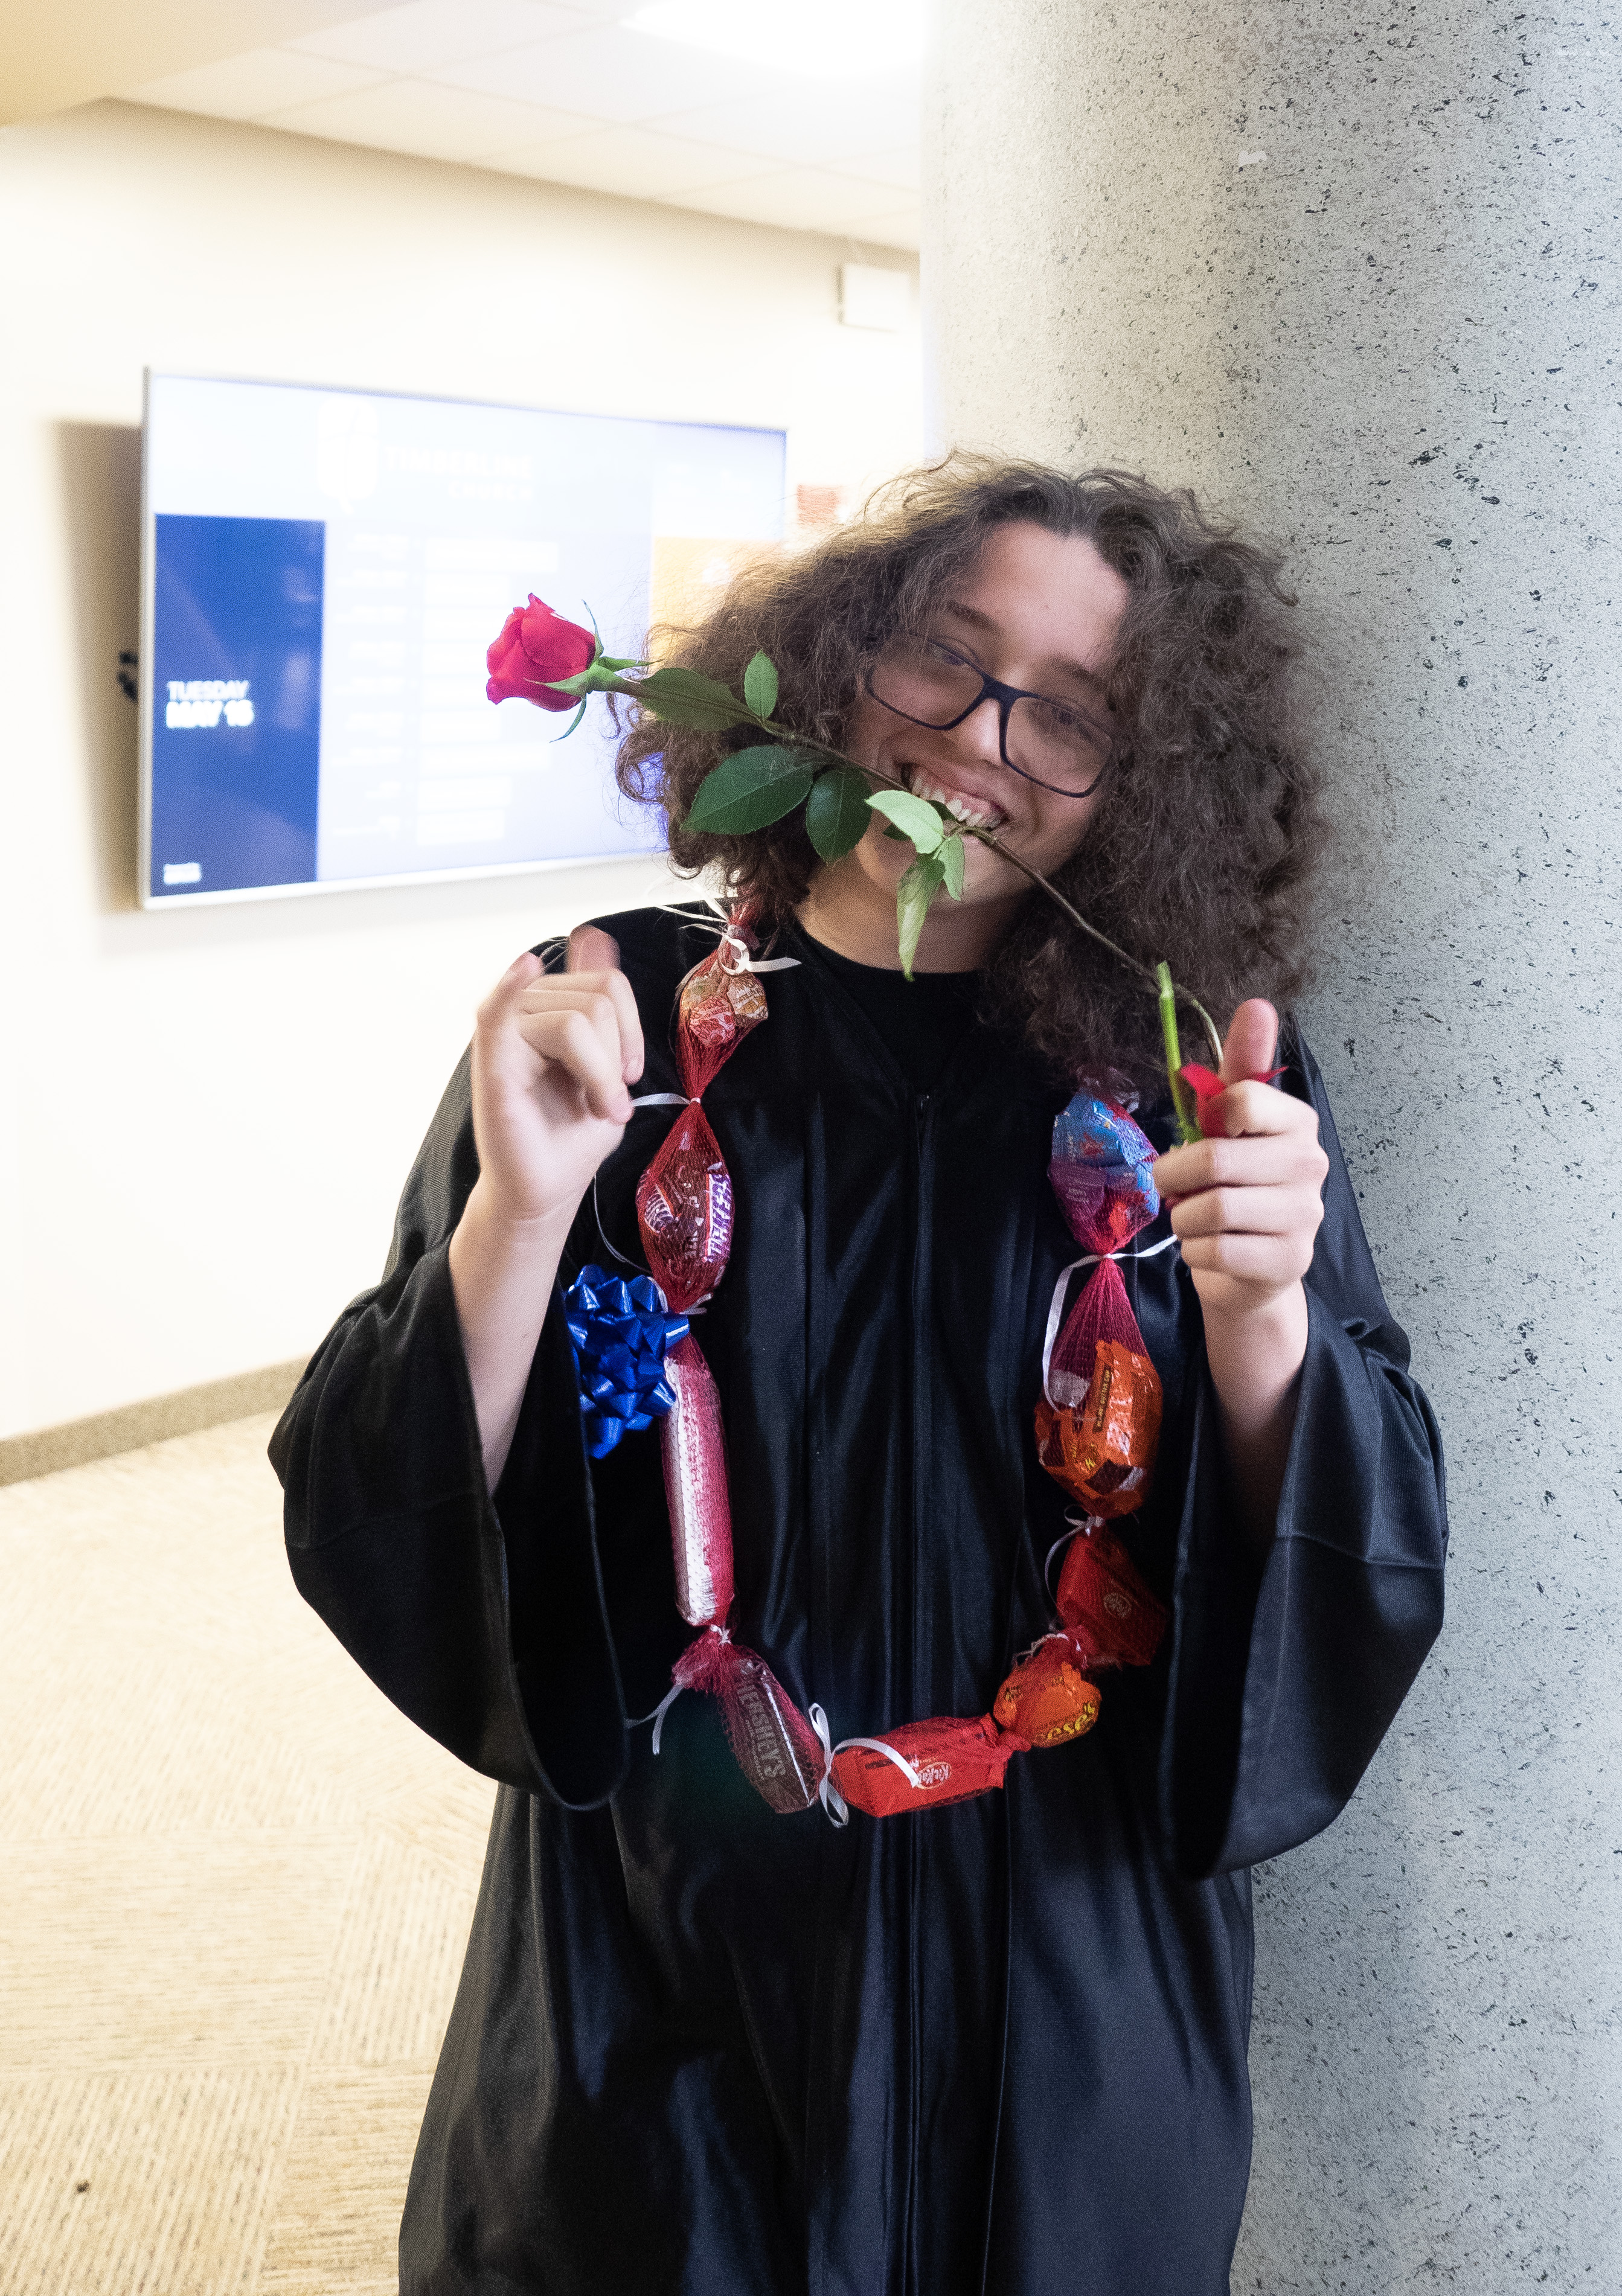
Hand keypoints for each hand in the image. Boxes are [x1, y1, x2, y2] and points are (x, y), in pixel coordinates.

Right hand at [466, 924, 644, 1234]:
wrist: (546, 1189)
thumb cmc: (571, 1135)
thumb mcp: (604, 1066)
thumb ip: (600, 1005)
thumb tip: (593, 935)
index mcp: (550, 1006)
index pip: (606, 982)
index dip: (630, 1028)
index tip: (629, 1073)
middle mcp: (525, 1009)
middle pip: (596, 1000)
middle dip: (614, 1057)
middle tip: (605, 1102)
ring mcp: (506, 1032)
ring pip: (576, 1019)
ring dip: (599, 1073)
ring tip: (594, 1108)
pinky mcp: (492, 1060)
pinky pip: (502, 1011)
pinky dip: (510, 986)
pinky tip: (524, 968)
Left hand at [1151, 1000, 1327, 1321]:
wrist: (1252, 1270)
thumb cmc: (1234, 1186)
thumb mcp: (1229, 1123)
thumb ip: (1239, 1067)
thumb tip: (1258, 1004)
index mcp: (1296, 1122)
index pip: (1242, 1099)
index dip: (1206, 1122)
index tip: (1209, 1136)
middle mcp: (1310, 1164)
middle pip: (1214, 1160)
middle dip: (1175, 1177)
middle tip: (1177, 1187)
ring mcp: (1305, 1217)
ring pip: (1210, 1209)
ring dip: (1184, 1218)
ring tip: (1197, 1219)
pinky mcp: (1288, 1261)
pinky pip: (1215, 1250)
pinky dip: (1196, 1251)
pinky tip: (1210, 1249)